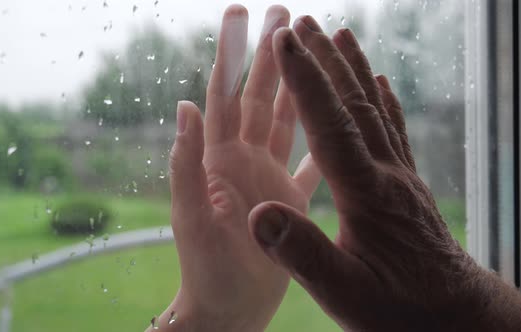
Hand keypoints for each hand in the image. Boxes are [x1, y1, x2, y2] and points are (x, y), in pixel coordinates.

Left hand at [150, 6, 319, 331]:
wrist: (227, 306)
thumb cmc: (205, 268)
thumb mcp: (192, 216)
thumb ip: (187, 163)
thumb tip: (185, 104)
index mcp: (220, 158)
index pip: (225, 94)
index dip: (232, 52)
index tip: (241, 14)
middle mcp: (244, 160)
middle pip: (259, 96)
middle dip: (270, 54)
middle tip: (284, 13)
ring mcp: (267, 177)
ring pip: (284, 121)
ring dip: (296, 88)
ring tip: (308, 55)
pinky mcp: (287, 198)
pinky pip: (307, 162)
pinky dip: (319, 141)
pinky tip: (334, 123)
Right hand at [248, 16, 485, 330]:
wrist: (456, 317)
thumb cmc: (400, 309)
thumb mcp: (345, 294)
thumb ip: (302, 253)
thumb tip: (259, 215)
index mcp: (367, 195)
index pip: (332, 125)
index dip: (307, 81)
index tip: (286, 42)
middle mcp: (388, 174)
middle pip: (356, 104)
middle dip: (326, 61)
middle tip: (304, 24)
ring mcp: (402, 176)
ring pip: (377, 110)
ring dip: (355, 70)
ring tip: (341, 36)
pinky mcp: (409, 185)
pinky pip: (395, 130)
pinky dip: (383, 100)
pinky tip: (380, 84)